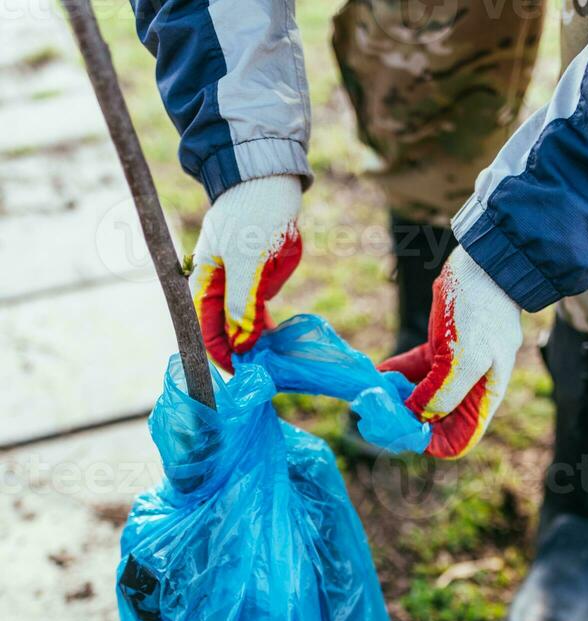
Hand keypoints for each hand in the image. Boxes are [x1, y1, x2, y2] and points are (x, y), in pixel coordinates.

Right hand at [190, 175, 301, 371]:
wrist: (269, 173)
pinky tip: (276, 318)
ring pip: (244, 315)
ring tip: (273, 335)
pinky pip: (258, 298)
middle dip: (243, 344)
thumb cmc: (254, 213)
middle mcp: (216, 282)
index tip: (244, 371)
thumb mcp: (248, 261)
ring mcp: (235, 276)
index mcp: (203, 280)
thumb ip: (242, 303)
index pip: (206, 329)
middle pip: (225, 326)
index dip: (223, 353)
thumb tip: (241, 342)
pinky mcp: (253, 269)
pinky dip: (267, 307)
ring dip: (257, 327)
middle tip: (265, 364)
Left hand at [380, 246, 521, 458]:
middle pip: (435, 421)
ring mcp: (454, 369)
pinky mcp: (439, 349)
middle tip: (378, 411)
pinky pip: (414, 371)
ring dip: (397, 398)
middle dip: (406, 420)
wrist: (484, 263)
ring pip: (421, 396)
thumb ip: (443, 393)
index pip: (457, 439)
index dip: (429, 442)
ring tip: (374, 392)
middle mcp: (469, 389)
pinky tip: (377, 373)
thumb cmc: (481, 311)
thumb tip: (419, 417)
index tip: (400, 432)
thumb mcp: (465, 358)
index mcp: (483, 397)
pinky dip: (396, 374)